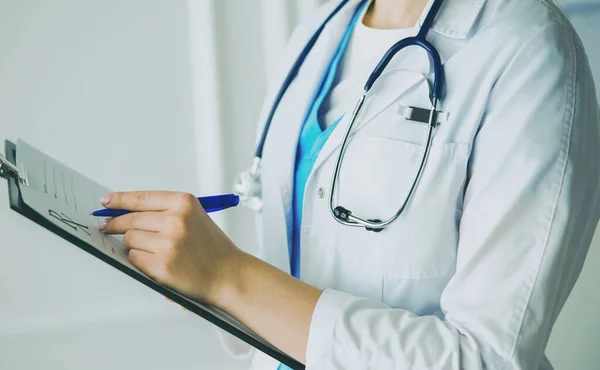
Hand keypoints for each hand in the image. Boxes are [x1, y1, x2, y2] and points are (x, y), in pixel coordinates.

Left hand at [99, 191, 240, 306]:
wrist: (228, 274)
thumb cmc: (211, 247)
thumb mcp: (194, 217)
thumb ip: (163, 211)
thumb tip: (124, 211)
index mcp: (184, 203)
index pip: (141, 198)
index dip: (118, 200)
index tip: (105, 201)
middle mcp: (176, 220)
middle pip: (130, 219)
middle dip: (115, 224)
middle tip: (107, 226)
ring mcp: (168, 243)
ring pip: (130, 239)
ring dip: (133, 245)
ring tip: (152, 250)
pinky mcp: (161, 265)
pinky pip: (134, 258)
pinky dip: (139, 261)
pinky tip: (156, 262)